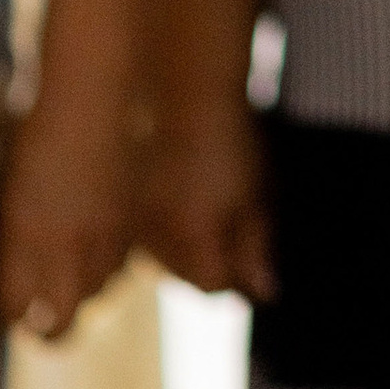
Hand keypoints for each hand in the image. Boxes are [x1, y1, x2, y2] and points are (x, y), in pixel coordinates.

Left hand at [0, 92, 137, 339]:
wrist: (92, 91)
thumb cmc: (36, 128)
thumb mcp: (11, 187)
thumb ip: (12, 234)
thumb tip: (13, 262)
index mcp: (23, 237)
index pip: (16, 309)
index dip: (13, 314)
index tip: (11, 307)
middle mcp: (64, 245)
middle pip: (60, 325)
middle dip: (49, 332)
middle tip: (41, 323)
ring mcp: (101, 234)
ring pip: (96, 294)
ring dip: (83, 292)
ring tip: (71, 275)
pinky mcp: (130, 219)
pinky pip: (121, 264)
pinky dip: (110, 264)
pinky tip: (98, 245)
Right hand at [137, 101, 275, 302]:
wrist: (183, 93)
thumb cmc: (228, 142)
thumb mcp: (254, 193)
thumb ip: (256, 248)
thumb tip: (266, 294)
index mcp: (195, 236)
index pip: (214, 285)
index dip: (235, 275)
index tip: (248, 258)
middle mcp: (158, 239)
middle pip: (189, 279)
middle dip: (213, 267)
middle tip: (232, 237)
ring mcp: (136, 226)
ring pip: (163, 265)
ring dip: (187, 256)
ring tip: (205, 217)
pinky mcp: (123, 213)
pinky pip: (145, 244)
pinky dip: (164, 239)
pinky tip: (180, 209)